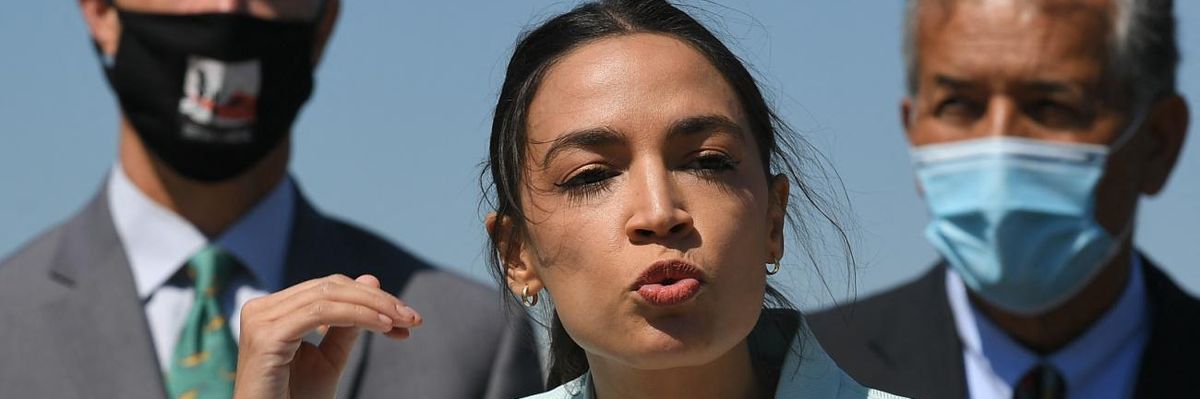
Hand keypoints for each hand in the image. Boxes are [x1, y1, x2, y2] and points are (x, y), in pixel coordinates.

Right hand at [233, 274, 421, 398]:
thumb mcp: (330, 357)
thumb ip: (348, 322)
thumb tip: (371, 280)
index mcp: (273, 310)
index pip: (329, 289)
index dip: (370, 297)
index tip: (405, 317)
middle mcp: (261, 309)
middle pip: (330, 288)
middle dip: (377, 300)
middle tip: (412, 317)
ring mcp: (259, 320)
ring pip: (328, 296)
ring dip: (374, 307)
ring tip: (402, 322)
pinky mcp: (266, 336)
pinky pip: (320, 314)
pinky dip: (357, 316)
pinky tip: (383, 326)